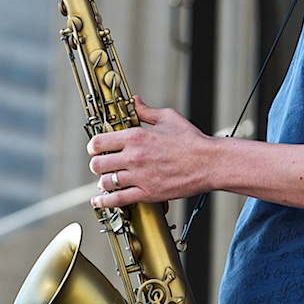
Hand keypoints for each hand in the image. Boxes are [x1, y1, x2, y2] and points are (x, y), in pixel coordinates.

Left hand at [87, 97, 212, 208]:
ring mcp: (140, 177)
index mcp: (136, 136)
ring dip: (103, 182)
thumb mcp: (168, 118)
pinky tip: (99, 201)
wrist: (210, 163)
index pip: (99, 142)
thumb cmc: (192, 140)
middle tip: (101, 165)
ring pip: (106, 182)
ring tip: (105, 181)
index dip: (94, 146)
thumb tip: (134, 101)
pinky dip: (105, 202)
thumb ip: (145, 111)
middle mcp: (134, 157)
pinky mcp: (147, 193)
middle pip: (98, 164)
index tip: (95, 148)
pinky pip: (118, 200)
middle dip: (97, 164)